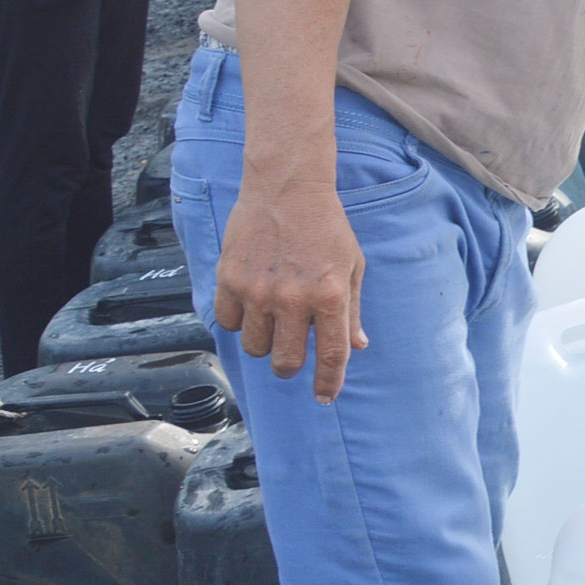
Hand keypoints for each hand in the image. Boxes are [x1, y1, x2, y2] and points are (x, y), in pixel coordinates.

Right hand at [210, 168, 369, 401]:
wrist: (287, 188)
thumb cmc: (326, 226)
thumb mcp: (352, 265)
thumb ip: (352, 309)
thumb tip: (356, 346)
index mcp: (330, 296)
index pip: (330, 355)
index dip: (328, 383)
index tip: (324, 397)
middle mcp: (293, 298)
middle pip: (285, 362)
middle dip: (290, 367)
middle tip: (292, 354)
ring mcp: (258, 291)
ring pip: (255, 348)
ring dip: (265, 343)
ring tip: (273, 319)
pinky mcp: (229, 280)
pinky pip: (228, 323)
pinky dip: (239, 322)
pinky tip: (251, 305)